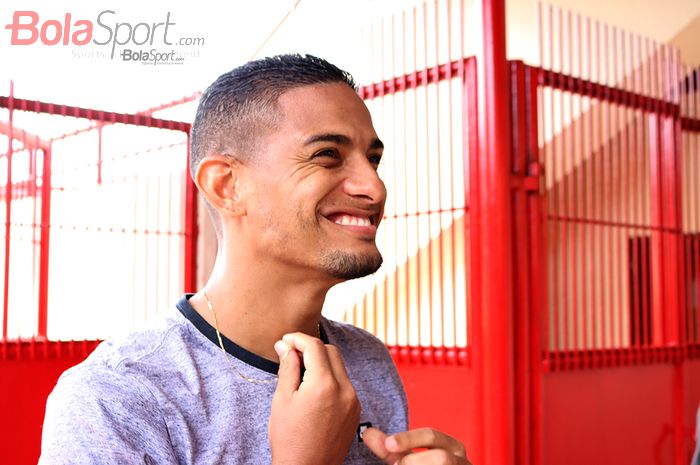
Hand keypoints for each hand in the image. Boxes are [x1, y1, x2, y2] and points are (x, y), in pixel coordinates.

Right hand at [268, 332, 360, 464]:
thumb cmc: (289, 439)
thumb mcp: (282, 400)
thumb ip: (287, 368)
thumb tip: (285, 345)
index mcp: (324, 385)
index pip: (314, 346)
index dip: (298, 339)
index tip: (285, 340)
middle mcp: (344, 389)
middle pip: (330, 352)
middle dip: (311, 347)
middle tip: (291, 354)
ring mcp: (353, 401)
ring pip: (339, 366)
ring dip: (321, 362)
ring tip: (300, 371)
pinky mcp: (355, 410)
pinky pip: (344, 383)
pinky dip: (330, 377)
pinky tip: (313, 387)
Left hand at [363, 427, 470, 464]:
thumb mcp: (409, 459)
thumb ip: (390, 449)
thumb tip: (367, 434)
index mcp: (451, 446)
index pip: (431, 436)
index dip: (409, 439)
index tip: (389, 444)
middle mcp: (462, 460)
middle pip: (441, 457)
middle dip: (415, 462)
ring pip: (443, 464)